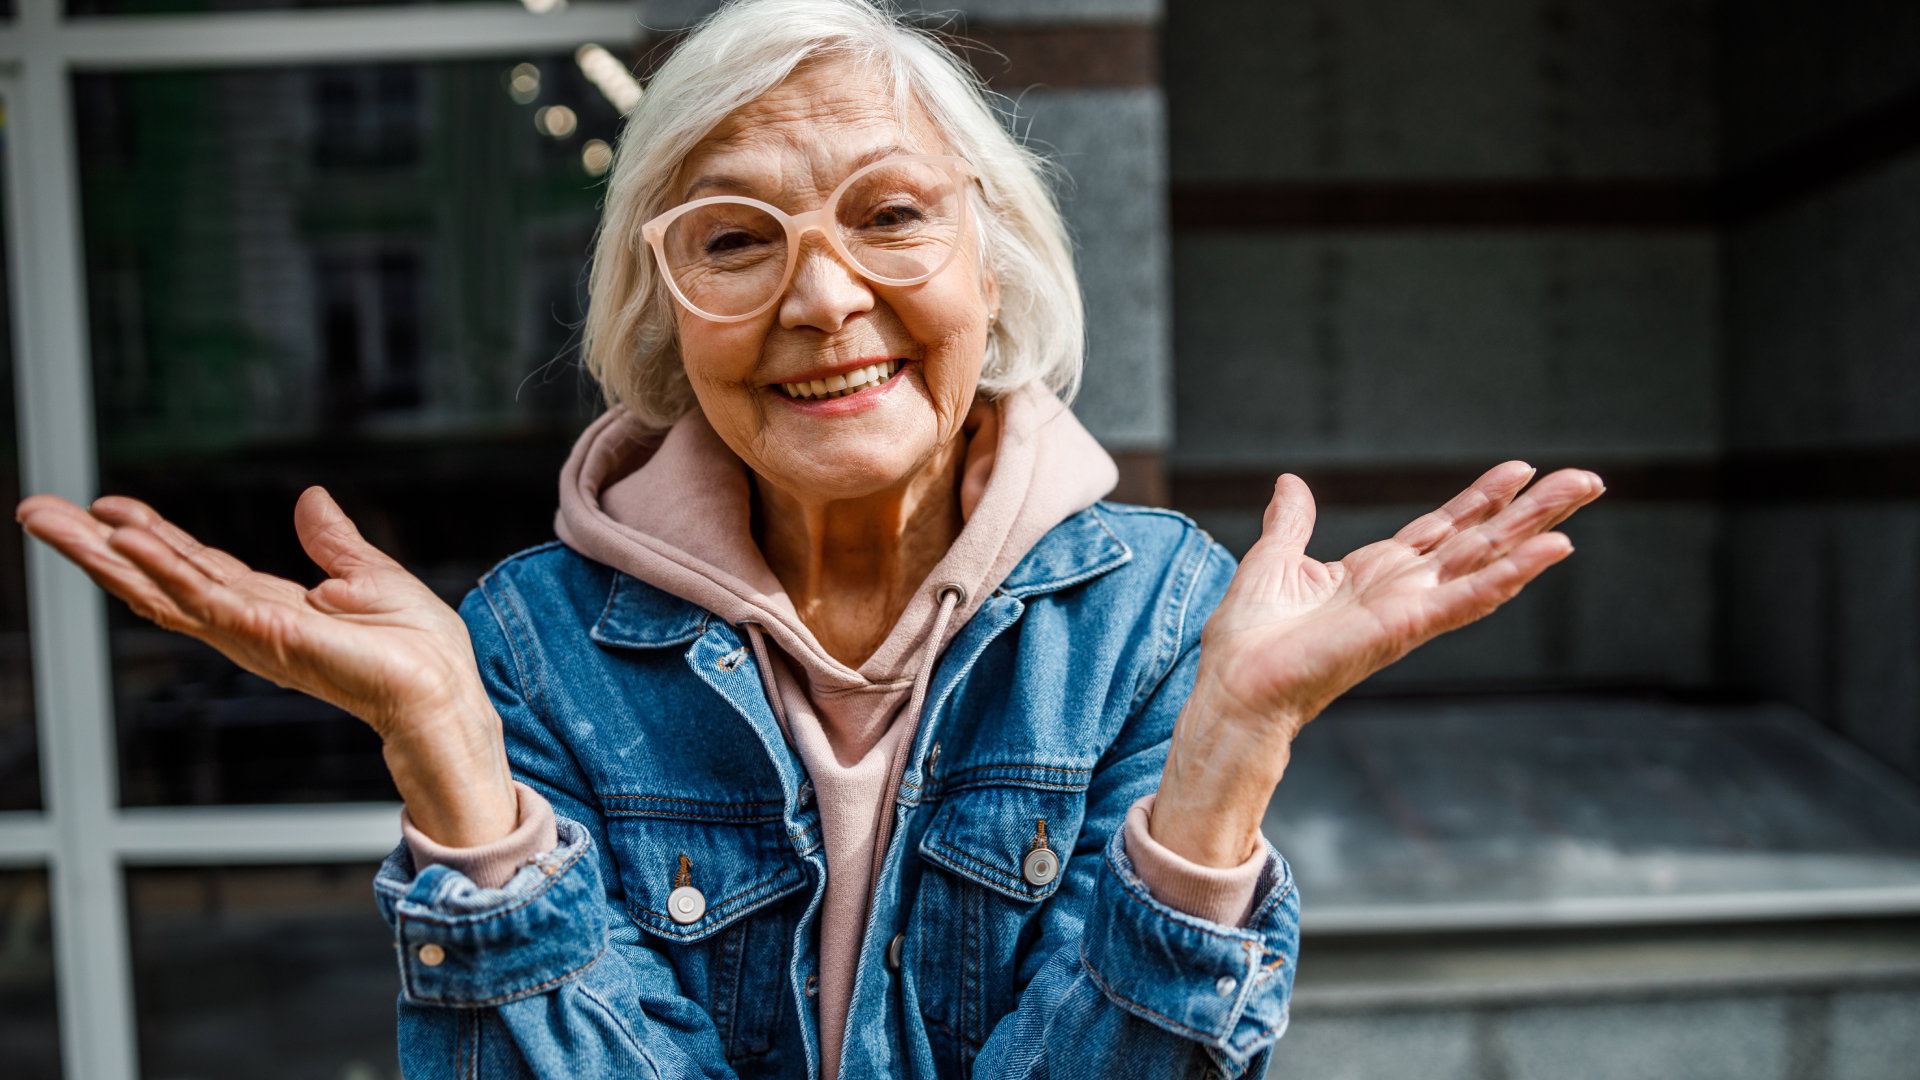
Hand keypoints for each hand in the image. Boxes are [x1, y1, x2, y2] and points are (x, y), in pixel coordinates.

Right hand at [15, 486, 516, 843]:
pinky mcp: (268, 634)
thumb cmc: (418, 651)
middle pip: (154, 578)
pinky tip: (127, 541)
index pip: (191, 566)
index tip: (105, 506)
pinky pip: (203, 597)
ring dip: (105, 552)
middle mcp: (246, 622)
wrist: (443, 689)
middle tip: (36, 511)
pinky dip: (164, 567)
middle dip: (92, 546)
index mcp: (267, 606)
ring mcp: (250, 632)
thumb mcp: (370, 576)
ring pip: (160, 586)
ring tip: (53, 518)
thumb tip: (311, 501)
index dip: (147, 535)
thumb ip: (333, 543)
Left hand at [1152, 461, 1603, 864]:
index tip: (1520, 469)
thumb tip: (1291, 483)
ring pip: (1487, 560)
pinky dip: (1508, 574)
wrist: (1235, 684)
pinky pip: (1467, 597)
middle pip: (1481, 540)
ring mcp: (1411, 609)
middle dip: (1533, 509)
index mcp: (1376, 573)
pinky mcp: (1406, 627)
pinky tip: (1550, 551)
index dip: (1481, 498)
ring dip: (1536, 530)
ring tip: (1580, 495)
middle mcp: (1404, 590)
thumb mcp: (1273, 560)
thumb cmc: (1249, 638)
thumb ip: (1291, 522)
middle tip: (1586, 479)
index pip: (1443, 528)